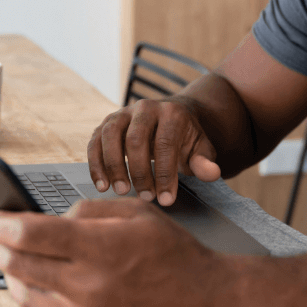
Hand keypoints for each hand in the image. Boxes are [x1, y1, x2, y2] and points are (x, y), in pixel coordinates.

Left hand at [0, 199, 244, 306]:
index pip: (32, 235)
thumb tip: (53, 220)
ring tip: (1, 254)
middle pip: (20, 265)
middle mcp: (88, 285)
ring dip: (6, 271)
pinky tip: (24, 279)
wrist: (204, 301)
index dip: (1, 225)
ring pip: (25, 294)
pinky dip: (27, 295)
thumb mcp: (137, 214)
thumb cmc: (174, 254)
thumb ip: (89, 211)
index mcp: (100, 248)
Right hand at [87, 98, 220, 205]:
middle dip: (139, 171)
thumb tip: (211, 173)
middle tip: (146, 197)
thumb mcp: (200, 149)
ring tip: (121, 191)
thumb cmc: (185, 139)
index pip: (165, 143)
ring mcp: (123, 113)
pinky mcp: (107, 123)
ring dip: (113, 166)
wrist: (170, 120)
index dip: (165, 173)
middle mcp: (145, 107)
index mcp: (172, 113)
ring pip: (110, 135)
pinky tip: (102, 185)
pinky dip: (95, 164)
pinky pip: (95, 141)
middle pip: (135, 138)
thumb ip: (205, 162)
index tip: (166, 199)